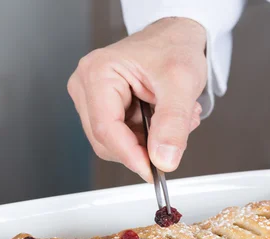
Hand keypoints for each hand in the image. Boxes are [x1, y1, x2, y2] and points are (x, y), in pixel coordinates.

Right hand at [67, 18, 206, 181]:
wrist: (176, 37)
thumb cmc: (173, 47)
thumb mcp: (181, 83)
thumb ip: (172, 123)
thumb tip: (163, 159)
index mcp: (97, 73)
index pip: (106, 129)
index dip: (131, 155)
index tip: (153, 170)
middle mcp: (87, 87)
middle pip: (107, 141)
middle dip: (144, 146)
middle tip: (175, 134)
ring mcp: (94, 100)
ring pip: (117, 144)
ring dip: (150, 141)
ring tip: (175, 117)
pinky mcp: (106, 110)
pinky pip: (124, 139)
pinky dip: (149, 137)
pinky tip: (164, 118)